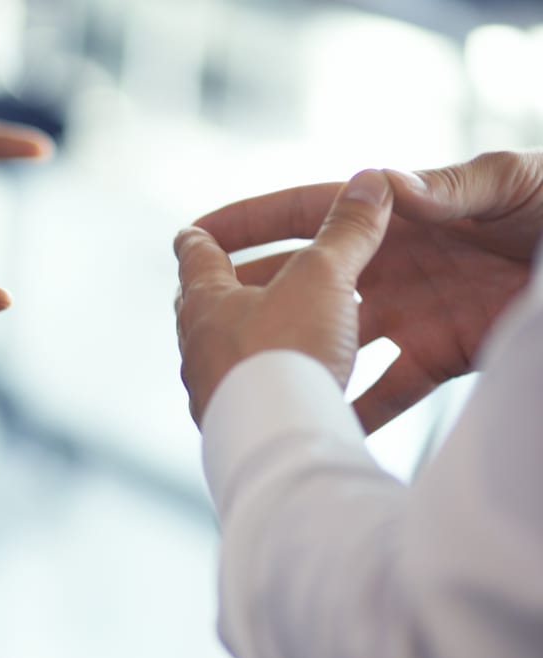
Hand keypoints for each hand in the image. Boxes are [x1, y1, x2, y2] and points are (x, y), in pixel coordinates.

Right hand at [191, 151, 540, 431]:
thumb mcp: (514, 182)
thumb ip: (450, 184)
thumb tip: (382, 183)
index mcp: (400, 215)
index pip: (307, 212)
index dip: (249, 221)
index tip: (195, 236)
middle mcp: (392, 264)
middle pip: (302, 278)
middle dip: (249, 293)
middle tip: (197, 316)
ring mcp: (412, 311)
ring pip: (331, 337)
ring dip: (292, 354)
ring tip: (247, 378)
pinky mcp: (440, 354)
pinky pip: (388, 389)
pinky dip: (357, 409)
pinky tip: (322, 426)